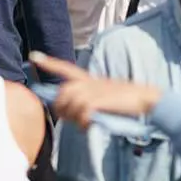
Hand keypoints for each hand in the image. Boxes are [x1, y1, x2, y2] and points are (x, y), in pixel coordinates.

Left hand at [29, 52, 161, 129]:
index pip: (65, 68)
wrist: (147, 100)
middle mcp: (90, 82)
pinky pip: (81, 112)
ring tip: (83, 123)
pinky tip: (89, 126)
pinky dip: (83, 122)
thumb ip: (89, 102)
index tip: (33, 55)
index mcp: (90, 79)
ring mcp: (94, 90)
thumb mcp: (105, 98)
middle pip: (63, 92)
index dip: (48, 63)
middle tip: (70, 118)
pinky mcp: (100, 100)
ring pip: (70, 103)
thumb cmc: (127, 103)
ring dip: (74, 117)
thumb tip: (74, 115)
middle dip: (61, 107)